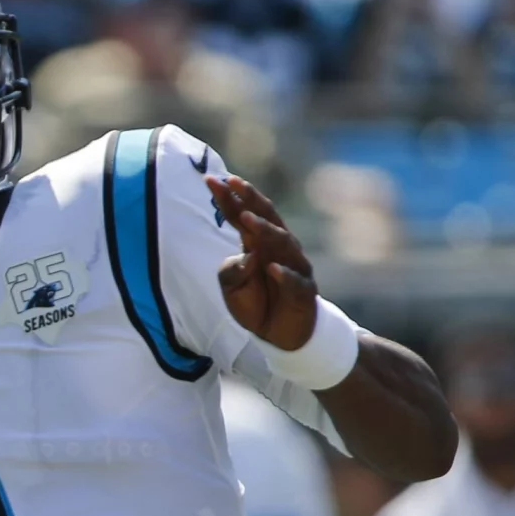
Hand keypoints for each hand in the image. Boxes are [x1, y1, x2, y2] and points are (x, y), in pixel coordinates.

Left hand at [206, 175, 317, 351]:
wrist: (280, 335)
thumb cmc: (255, 304)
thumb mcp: (231, 289)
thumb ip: (231, 272)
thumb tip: (245, 259)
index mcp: (257, 243)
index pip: (242, 215)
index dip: (228, 198)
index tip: (211, 180)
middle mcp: (278, 248)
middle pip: (266, 217)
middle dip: (250, 199)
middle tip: (234, 183)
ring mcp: (293, 267)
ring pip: (282, 243)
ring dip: (264, 229)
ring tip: (247, 219)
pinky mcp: (303, 291)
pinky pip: (294, 281)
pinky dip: (283, 275)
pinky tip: (271, 268)